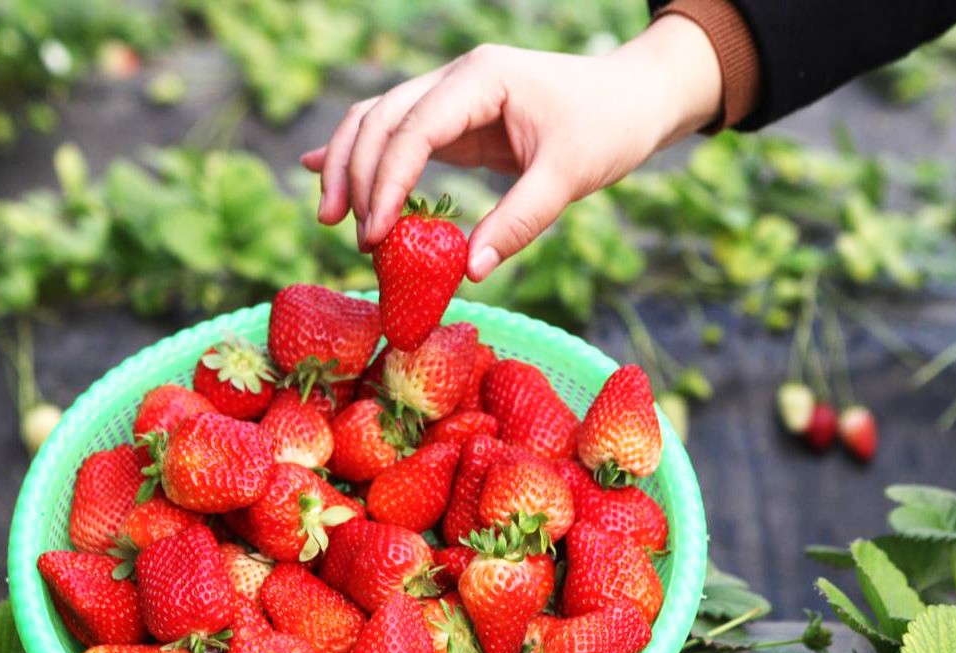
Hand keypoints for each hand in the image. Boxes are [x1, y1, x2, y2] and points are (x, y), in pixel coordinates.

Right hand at [301, 14, 723, 280]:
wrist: (633, 98)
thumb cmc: (607, 128)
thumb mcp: (569, 177)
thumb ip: (519, 221)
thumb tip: (470, 272)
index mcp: (481, 78)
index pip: (413, 128)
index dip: (387, 183)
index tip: (375, 236)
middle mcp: (456, 79)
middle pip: (380, 119)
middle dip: (356, 176)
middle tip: (354, 239)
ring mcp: (451, 95)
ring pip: (377, 120)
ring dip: (349, 164)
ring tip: (331, 217)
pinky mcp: (454, 118)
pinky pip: (396, 131)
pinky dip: (363, 154)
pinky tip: (322, 174)